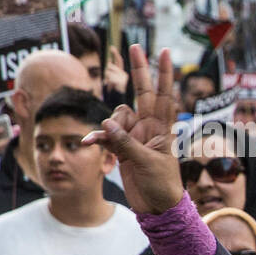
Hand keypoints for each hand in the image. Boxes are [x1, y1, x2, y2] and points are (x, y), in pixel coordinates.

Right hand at [81, 46, 181, 213]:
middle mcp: (148, 128)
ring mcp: (135, 137)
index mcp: (161, 128)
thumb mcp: (146, 163)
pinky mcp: (123, 149)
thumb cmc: (161, 185)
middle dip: (139, 71)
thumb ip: (126, 142)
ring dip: (110, 127)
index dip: (163, 74)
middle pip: (142, 93)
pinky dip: (99, 138)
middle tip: (136, 46)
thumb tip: (107, 123)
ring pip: (117, 117)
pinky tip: (90, 143)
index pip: (164, 95)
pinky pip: (107, 136)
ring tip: (106, 142)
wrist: (157, 207)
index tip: (165, 52)